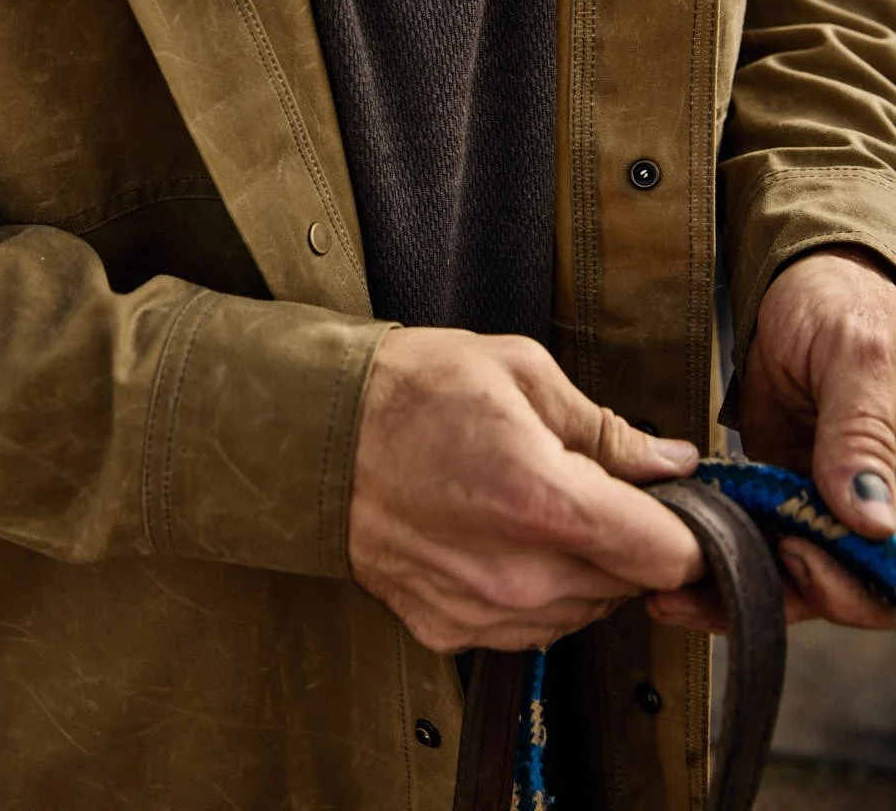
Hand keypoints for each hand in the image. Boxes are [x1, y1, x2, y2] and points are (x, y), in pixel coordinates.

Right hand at [348, 327, 703, 653]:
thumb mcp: (522, 373)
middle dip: (631, 540)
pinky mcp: (450, 629)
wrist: (314, 434)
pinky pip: (531, 626)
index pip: (666, 555)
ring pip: (585, 610)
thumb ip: (606, 429)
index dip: (688, 531)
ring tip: (540, 503)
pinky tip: (504, 536)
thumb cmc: (410, 391)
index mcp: (543, 500)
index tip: (681, 508)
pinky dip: (537, 588)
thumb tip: (671, 463)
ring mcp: (481, 611)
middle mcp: (517, 574)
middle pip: (630, 586)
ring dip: (585, 566)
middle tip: (596, 486)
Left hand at [649, 247, 895, 633]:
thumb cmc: (844, 306)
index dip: (853, 580)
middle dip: (790, 593)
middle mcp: (879, 508)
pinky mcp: (783, 502)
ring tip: (676, 585)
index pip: (893, 570)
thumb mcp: (859, 357)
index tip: (799, 553)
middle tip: (723, 566)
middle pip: (852, 591)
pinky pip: (760, 550)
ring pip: (800, 581)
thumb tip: (873, 520)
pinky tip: (674, 568)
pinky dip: (721, 563)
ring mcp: (830, 509)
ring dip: (741, 589)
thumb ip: (864, 433)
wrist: (799, 285)